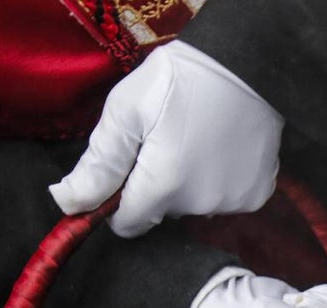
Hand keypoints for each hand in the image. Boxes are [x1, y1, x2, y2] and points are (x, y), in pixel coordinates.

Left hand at [50, 40, 283, 237]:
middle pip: (162, 211)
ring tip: (196, 139)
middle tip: (164, 139)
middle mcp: (201, 204)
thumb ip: (99, 165)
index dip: (118, 201)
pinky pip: (226, 199)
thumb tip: (68, 203)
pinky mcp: (258, 194)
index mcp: (163, 186)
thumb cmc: (179, 80)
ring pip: (194, 205)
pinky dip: (219, 180)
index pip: (128, 224)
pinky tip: (221, 148)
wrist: (244, 63)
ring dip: (189, 183)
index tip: (126, 168)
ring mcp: (234, 201)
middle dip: (155, 184)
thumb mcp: (126, 111)